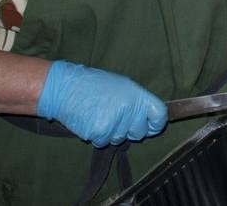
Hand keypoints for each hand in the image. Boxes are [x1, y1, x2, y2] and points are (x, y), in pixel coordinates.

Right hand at [36, 60, 166, 146]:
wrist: (66, 88)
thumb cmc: (95, 85)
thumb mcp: (123, 86)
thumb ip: (137, 102)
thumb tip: (148, 118)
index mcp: (138, 95)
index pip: (160, 115)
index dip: (157, 124)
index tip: (151, 127)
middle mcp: (130, 109)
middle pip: (140, 132)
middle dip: (131, 130)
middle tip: (118, 119)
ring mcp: (115, 122)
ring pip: (120, 139)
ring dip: (112, 133)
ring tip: (101, 115)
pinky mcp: (99, 132)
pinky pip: (103, 142)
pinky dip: (98, 136)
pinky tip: (91, 121)